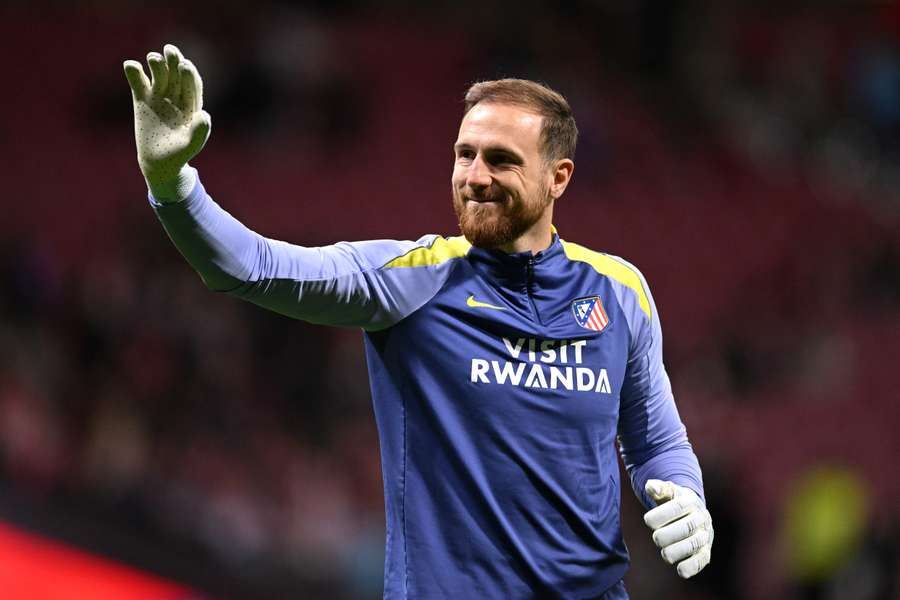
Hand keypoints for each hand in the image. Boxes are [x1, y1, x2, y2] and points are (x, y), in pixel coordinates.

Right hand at [123, 44, 210, 190]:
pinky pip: (138, 82)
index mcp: (191, 104)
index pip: (192, 84)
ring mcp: (159, 96)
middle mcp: (176, 97)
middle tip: (170, 50)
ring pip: (159, 74)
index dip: (189, 74)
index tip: (184, 65)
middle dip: (174, 61)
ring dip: (157, 64)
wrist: (159, 163)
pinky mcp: (141, 99)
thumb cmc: (179, 154)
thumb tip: (204, 115)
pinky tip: (131, 65)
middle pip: (176, 74)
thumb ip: (200, 131)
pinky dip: (134, 72)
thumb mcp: (191, 145)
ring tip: (153, 58)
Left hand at [643, 479, 712, 578]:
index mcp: (690, 501)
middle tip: (656, 538)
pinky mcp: (705, 551)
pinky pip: (702, 560)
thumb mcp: (666, 491)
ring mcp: (704, 535)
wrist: (693, 511)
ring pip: (694, 544)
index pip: (678, 506)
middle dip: (667, 535)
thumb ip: (657, 488)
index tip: (647, 521)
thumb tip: (652, 487)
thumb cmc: (673, 501)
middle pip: (686, 528)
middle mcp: (700, 518)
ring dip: (677, 551)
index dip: (662, 514)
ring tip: (665, 554)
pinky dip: (692, 566)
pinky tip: (680, 571)